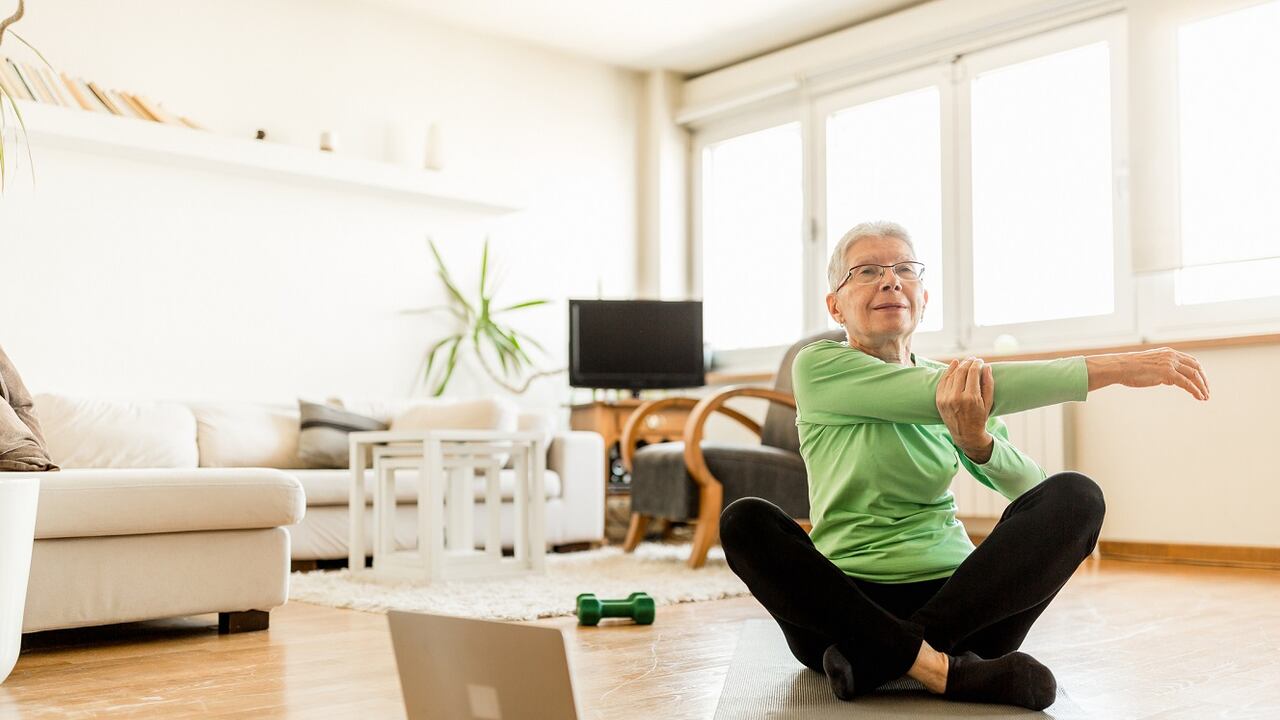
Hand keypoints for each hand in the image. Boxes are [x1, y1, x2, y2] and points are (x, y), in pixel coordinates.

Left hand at [936, 357, 994, 459]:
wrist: (965, 434)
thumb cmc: (980, 417)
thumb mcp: (988, 402)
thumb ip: (988, 383)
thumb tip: (987, 366)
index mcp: (971, 398)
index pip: (973, 373)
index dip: (977, 364)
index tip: (981, 361)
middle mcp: (956, 397)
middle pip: (961, 372)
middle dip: (968, 363)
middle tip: (973, 359)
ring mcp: (945, 399)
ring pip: (951, 375)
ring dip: (958, 366)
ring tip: (965, 362)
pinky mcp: (939, 400)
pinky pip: (943, 381)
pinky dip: (948, 372)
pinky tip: (954, 365)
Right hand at [1086, 348, 1209, 400]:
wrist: (1120, 367)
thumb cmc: (1130, 369)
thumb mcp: (1151, 367)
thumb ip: (1164, 371)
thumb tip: (1172, 380)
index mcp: (1168, 352)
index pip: (1191, 361)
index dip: (1199, 372)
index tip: (1201, 383)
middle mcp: (1172, 355)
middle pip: (1196, 367)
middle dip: (1204, 380)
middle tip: (1207, 391)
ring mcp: (1170, 363)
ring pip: (1194, 375)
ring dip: (1202, 386)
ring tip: (1205, 397)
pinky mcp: (1167, 372)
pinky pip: (1187, 383)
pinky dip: (1195, 390)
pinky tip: (1199, 397)